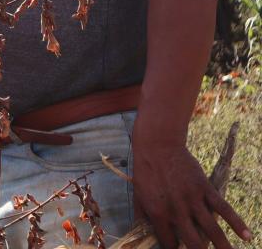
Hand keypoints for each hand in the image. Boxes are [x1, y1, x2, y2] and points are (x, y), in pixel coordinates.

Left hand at [132, 131, 251, 248]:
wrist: (157, 146)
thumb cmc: (146, 171)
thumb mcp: (138, 195)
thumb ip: (142, 216)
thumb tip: (142, 232)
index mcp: (158, 214)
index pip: (169, 243)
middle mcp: (176, 210)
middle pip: (193, 242)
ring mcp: (192, 199)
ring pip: (211, 229)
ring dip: (223, 246)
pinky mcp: (204, 188)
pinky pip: (223, 208)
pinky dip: (237, 222)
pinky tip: (247, 236)